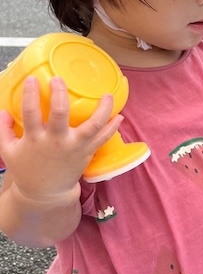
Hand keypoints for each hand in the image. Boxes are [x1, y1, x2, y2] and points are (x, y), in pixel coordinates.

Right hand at [0, 77, 120, 198]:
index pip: (30, 112)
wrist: (45, 193)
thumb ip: (3, 130)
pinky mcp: (87, 153)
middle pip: (60, 113)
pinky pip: (103, 139)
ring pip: (92, 126)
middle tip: (60, 79)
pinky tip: (119, 116)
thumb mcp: (8, 151)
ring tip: (108, 95)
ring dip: (102, 110)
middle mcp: (56, 141)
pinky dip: (112, 128)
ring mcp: (74, 147)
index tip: (33, 80)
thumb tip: (2, 110)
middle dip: (61, 93)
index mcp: (34, 139)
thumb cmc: (27, 169)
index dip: (31, 94)